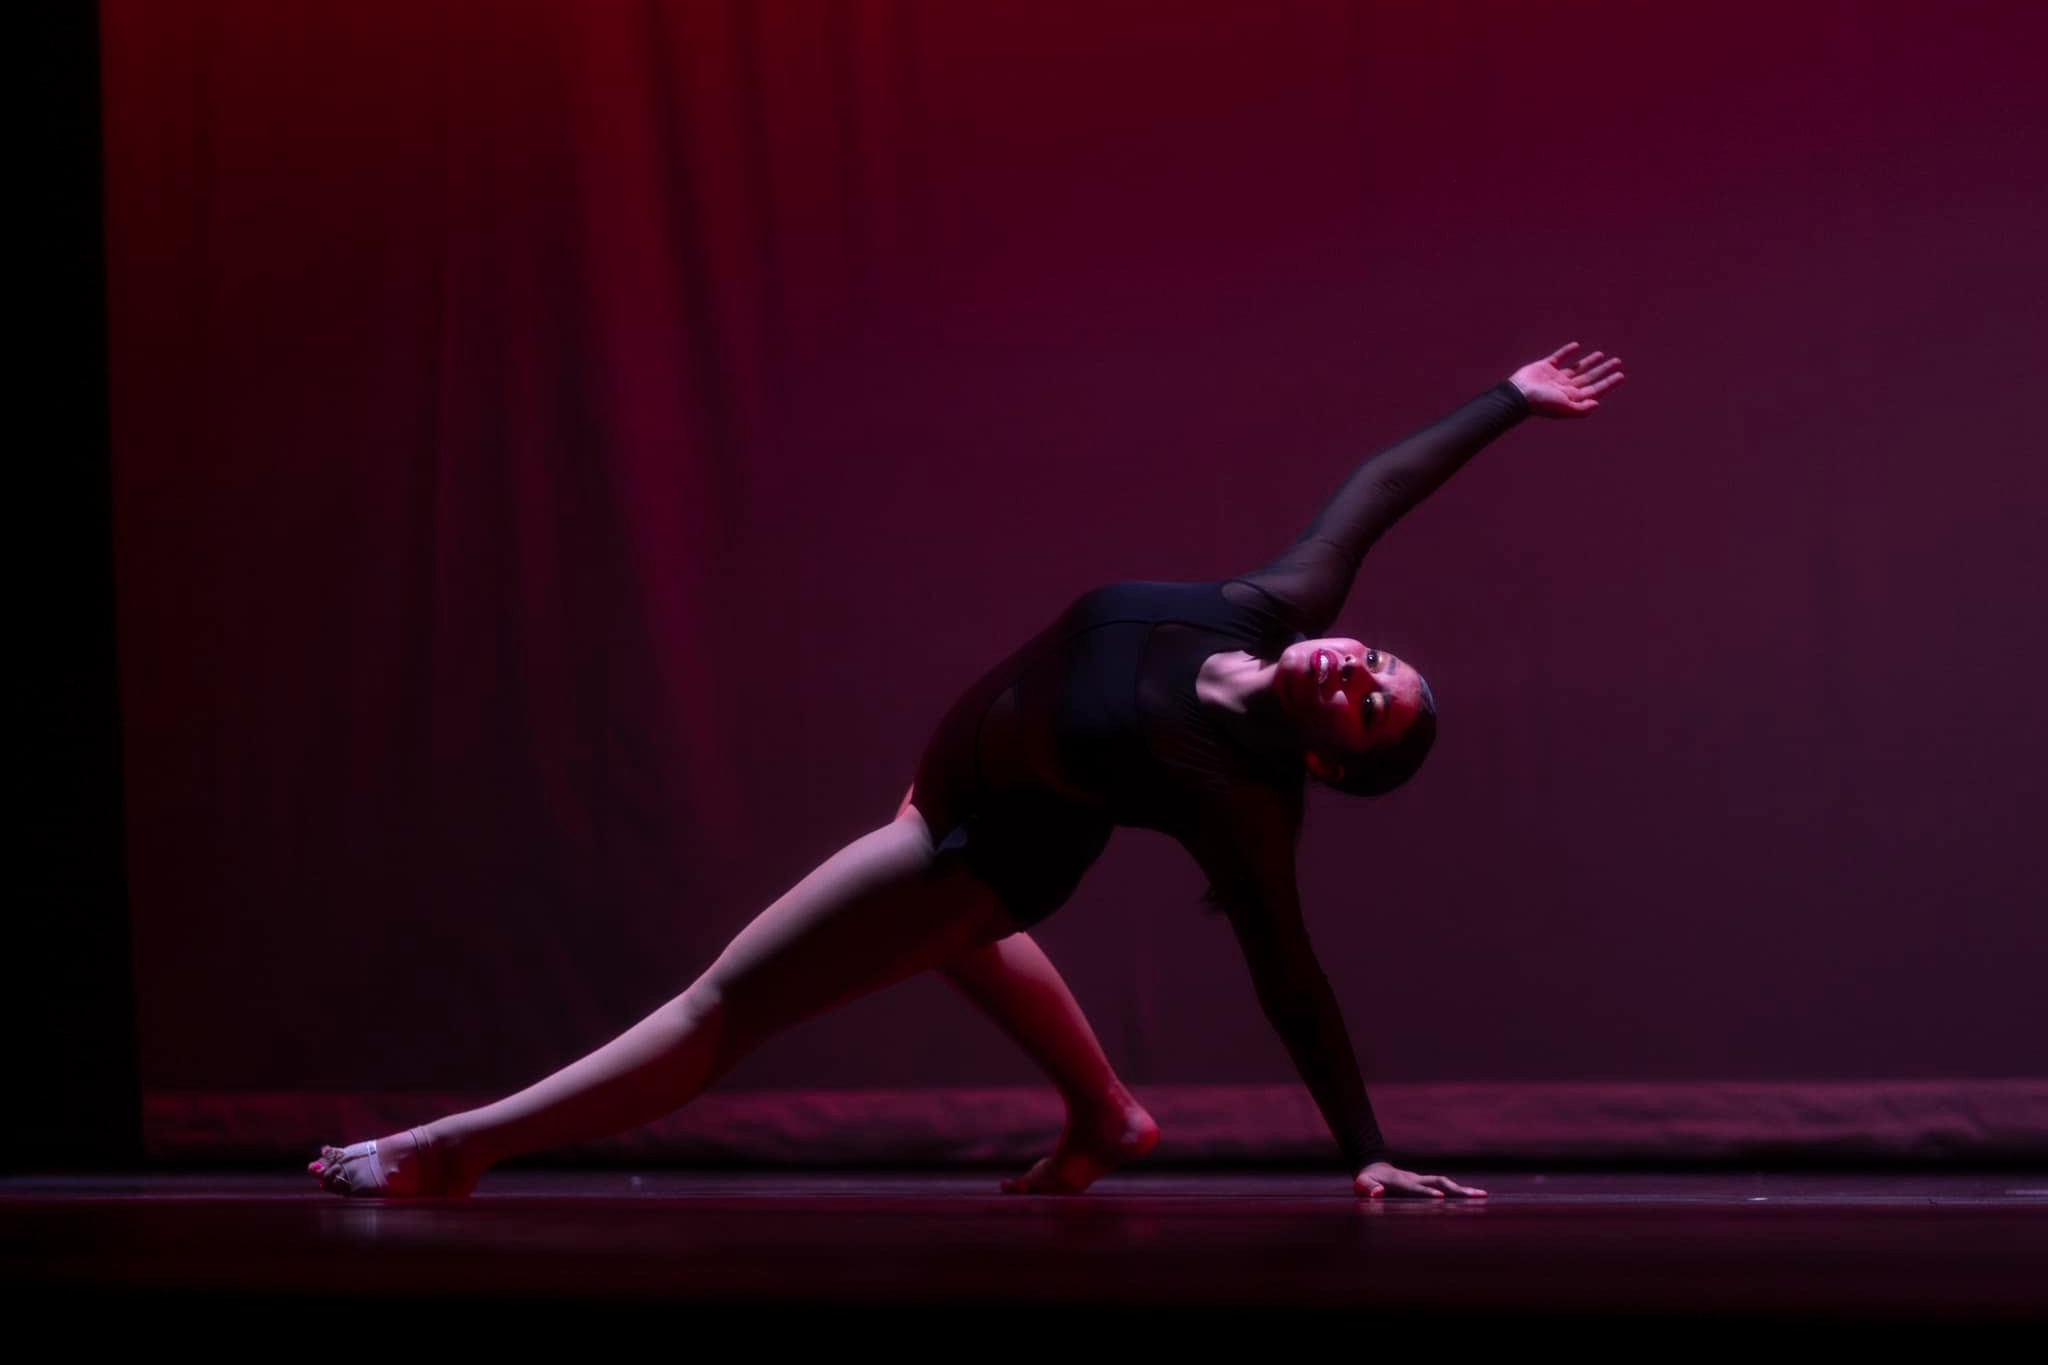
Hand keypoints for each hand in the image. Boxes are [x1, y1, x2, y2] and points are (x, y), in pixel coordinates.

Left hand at [1356, 1160, 1487, 1198]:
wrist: (1375, 1168)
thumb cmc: (1367, 1179)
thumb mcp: (1362, 1183)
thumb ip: (1368, 1188)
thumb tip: (1376, 1194)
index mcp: (1400, 1182)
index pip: (1416, 1188)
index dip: (1427, 1192)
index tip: (1440, 1197)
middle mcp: (1415, 1179)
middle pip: (1439, 1182)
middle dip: (1457, 1189)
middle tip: (1478, 1196)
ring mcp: (1422, 1180)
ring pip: (1445, 1182)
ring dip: (1463, 1190)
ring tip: (1483, 1196)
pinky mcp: (1426, 1183)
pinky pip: (1444, 1186)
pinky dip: (1458, 1192)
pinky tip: (1473, 1198)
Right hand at [1509, 341, 1623, 417]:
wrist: (1519, 395)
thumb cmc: (1541, 404)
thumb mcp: (1564, 409)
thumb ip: (1581, 409)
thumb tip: (1597, 404)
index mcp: (1571, 398)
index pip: (1594, 389)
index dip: (1608, 383)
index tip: (1620, 375)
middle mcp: (1565, 388)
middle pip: (1589, 377)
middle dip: (1603, 370)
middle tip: (1617, 362)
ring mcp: (1555, 377)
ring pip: (1577, 368)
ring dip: (1589, 362)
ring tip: (1601, 354)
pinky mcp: (1544, 367)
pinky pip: (1558, 358)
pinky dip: (1567, 352)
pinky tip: (1576, 346)